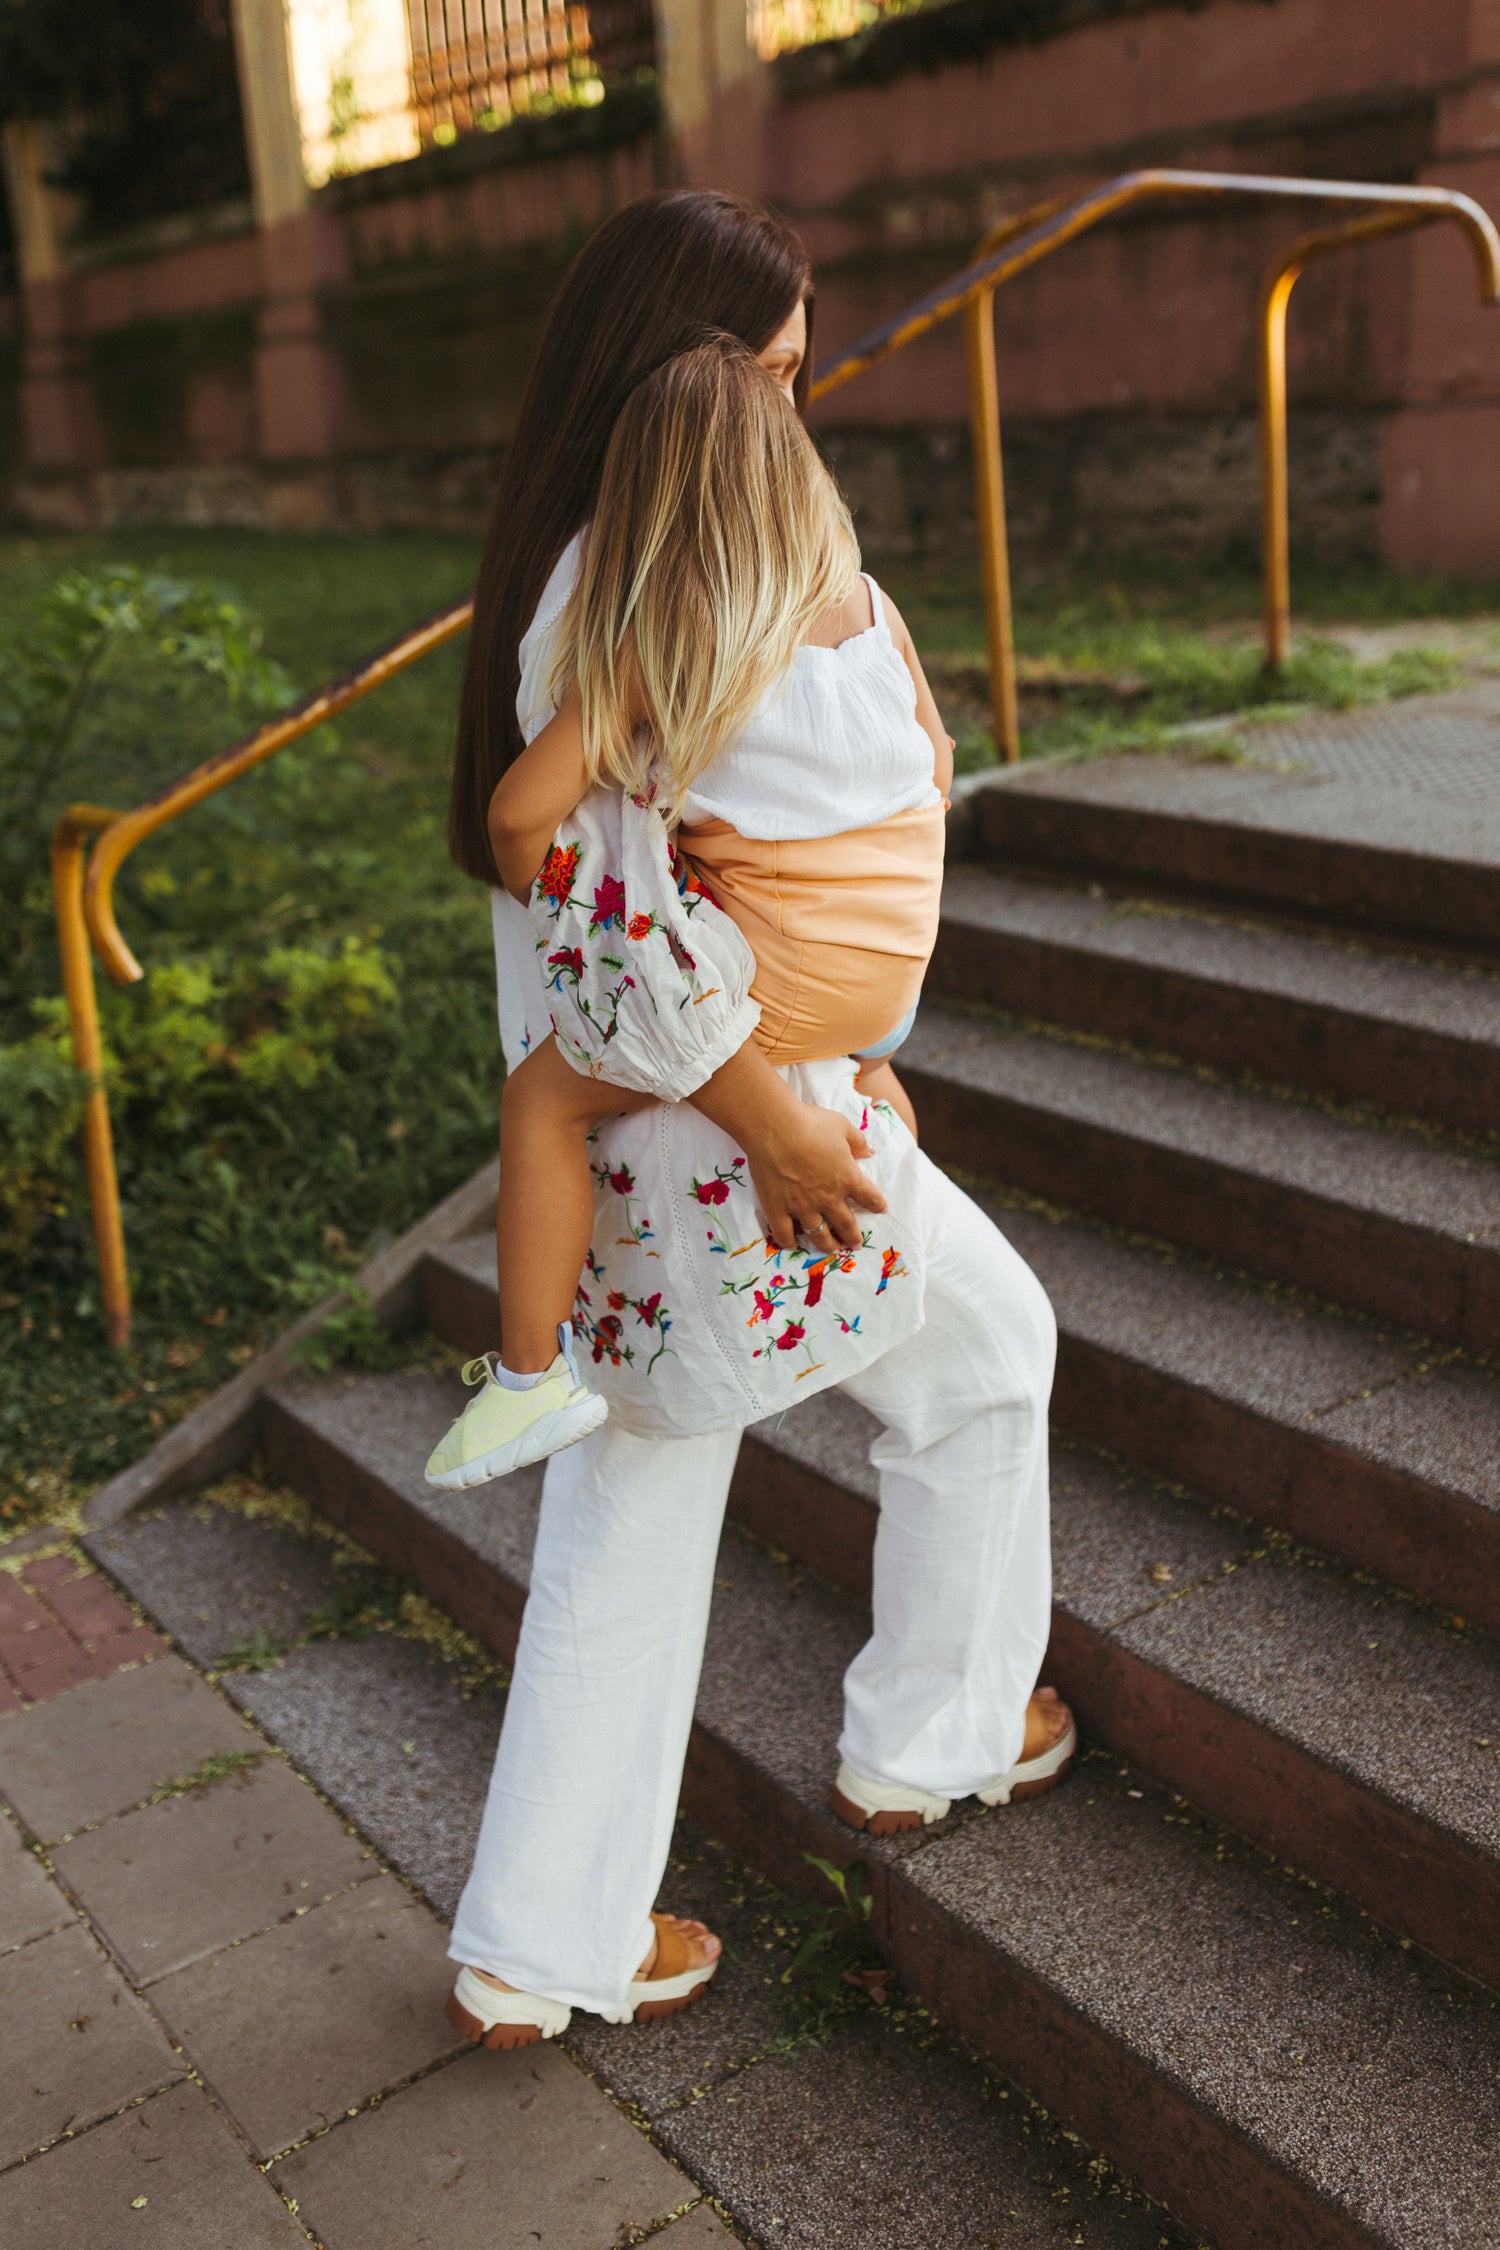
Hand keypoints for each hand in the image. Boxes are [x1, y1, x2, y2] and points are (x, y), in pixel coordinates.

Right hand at [746, 1100, 886, 1251]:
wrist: (774, 1128)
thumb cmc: (811, 1123)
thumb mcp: (842, 1126)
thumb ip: (858, 1141)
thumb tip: (870, 1152)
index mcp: (847, 1178)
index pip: (869, 1196)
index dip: (877, 1204)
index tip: (881, 1209)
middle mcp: (828, 1198)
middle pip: (846, 1224)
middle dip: (853, 1237)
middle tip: (855, 1244)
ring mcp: (803, 1207)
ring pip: (819, 1235)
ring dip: (827, 1245)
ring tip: (830, 1249)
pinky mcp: (778, 1209)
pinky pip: (785, 1233)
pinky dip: (789, 1242)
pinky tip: (792, 1244)